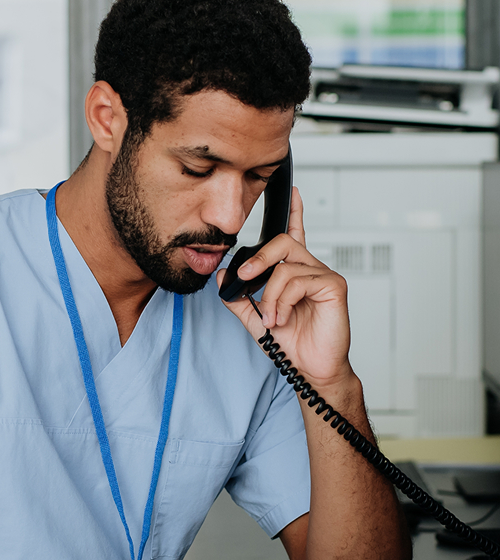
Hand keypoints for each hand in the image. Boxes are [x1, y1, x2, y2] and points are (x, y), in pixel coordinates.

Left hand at [217, 187, 351, 391]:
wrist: (309, 369)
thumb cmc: (292, 343)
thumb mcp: (255, 318)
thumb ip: (239, 297)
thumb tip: (225, 275)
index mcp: (296, 272)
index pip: (294, 234)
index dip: (294, 211)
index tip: (292, 191)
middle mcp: (311, 268)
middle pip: (282, 242)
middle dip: (258, 259)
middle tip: (245, 278)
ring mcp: (324, 275)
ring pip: (285, 267)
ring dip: (270, 296)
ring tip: (272, 318)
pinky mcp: (334, 286)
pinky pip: (298, 281)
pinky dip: (283, 301)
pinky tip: (284, 317)